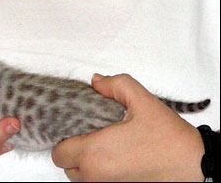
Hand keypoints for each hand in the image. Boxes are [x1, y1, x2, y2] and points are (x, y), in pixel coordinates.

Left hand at [52, 73, 204, 180]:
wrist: (194, 163)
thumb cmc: (168, 137)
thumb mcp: (142, 101)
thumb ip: (115, 86)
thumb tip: (96, 81)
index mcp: (95, 153)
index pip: (59, 153)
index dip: (64, 140)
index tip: (78, 130)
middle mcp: (96, 176)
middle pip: (67, 167)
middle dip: (73, 152)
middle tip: (91, 137)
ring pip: (80, 178)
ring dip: (85, 164)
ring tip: (104, 147)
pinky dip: (99, 173)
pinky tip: (114, 159)